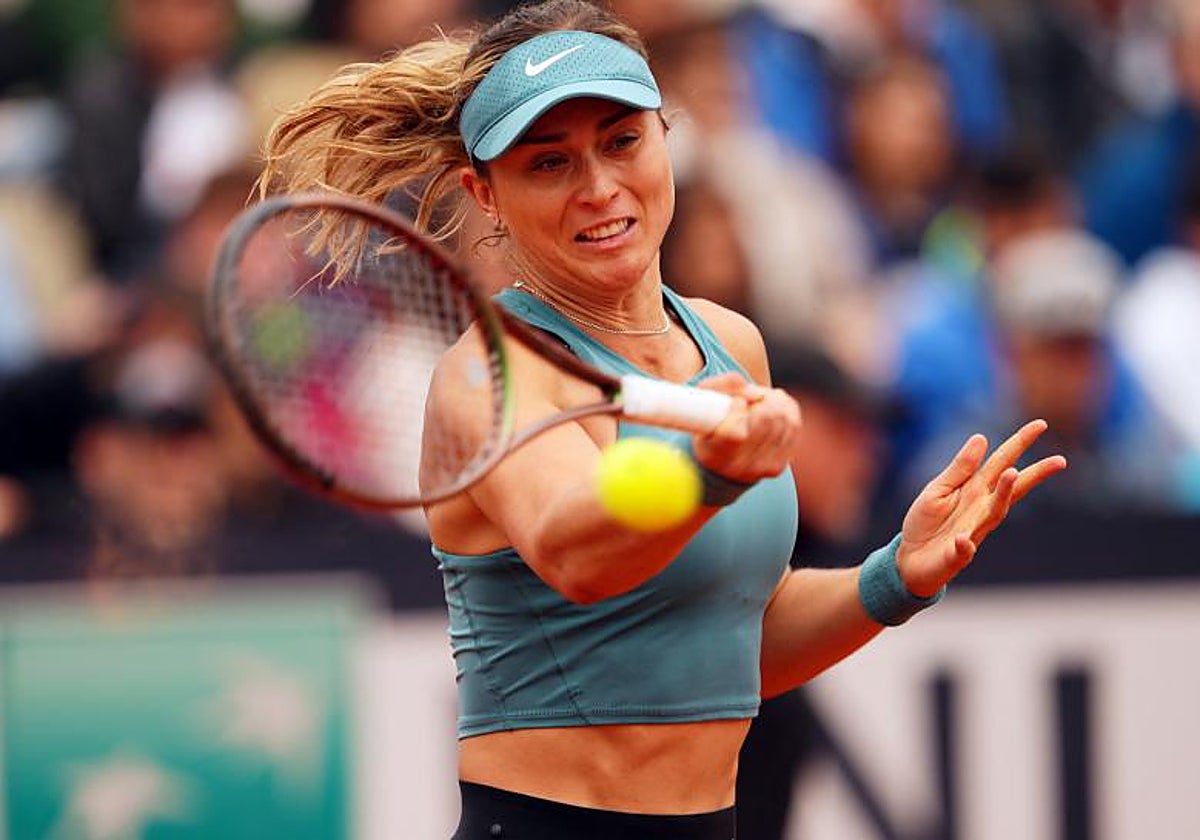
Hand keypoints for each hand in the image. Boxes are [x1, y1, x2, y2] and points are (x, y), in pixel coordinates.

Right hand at [691, 373, 801, 483]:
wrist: (719, 459)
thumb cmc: (709, 422)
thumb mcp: (704, 398)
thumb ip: (724, 384)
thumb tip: (755, 392)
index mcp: (712, 455)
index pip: (736, 433)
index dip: (739, 409)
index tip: (736, 401)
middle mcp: (737, 468)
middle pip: (765, 420)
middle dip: (761, 399)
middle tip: (751, 398)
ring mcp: (760, 469)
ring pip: (783, 419)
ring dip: (774, 401)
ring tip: (760, 402)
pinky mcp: (777, 466)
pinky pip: (794, 425)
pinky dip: (786, 409)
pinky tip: (773, 407)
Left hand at [896, 419, 1066, 596]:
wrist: (909, 559)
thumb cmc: (926, 522)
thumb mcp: (939, 489)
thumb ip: (960, 468)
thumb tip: (982, 437)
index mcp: (975, 489)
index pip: (1002, 463)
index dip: (1020, 444)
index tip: (1041, 424)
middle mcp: (981, 509)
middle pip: (1012, 489)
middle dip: (1035, 474)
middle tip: (1059, 461)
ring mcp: (973, 532)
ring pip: (994, 514)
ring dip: (1004, 495)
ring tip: (1012, 475)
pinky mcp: (957, 556)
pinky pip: (963, 551)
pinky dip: (965, 546)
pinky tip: (963, 540)